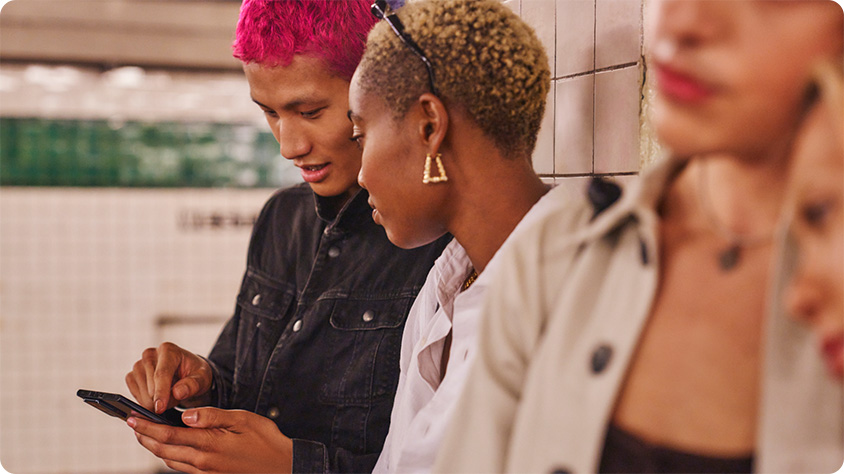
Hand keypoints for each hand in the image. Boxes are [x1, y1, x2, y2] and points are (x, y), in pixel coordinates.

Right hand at [126, 342, 212, 413]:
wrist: (188, 374)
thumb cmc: (195, 374)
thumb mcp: (202, 379)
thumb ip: (192, 385)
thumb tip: (177, 392)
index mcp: (168, 350)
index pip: (161, 374)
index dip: (160, 393)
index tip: (160, 409)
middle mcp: (150, 354)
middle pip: (149, 384)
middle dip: (161, 400)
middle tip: (173, 401)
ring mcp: (139, 364)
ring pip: (140, 390)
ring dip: (153, 401)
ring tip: (168, 397)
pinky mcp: (132, 375)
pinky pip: (133, 392)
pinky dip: (144, 400)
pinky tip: (156, 398)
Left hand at [128, 408, 292, 473]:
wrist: (282, 467)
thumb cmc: (266, 440)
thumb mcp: (243, 420)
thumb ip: (213, 416)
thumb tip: (186, 415)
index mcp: (209, 444)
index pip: (168, 435)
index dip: (147, 426)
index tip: (131, 417)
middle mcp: (203, 462)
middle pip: (163, 451)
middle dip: (144, 437)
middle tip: (131, 424)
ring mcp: (205, 472)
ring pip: (169, 461)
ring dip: (153, 447)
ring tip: (144, 433)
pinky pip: (182, 467)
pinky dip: (169, 456)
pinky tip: (168, 447)